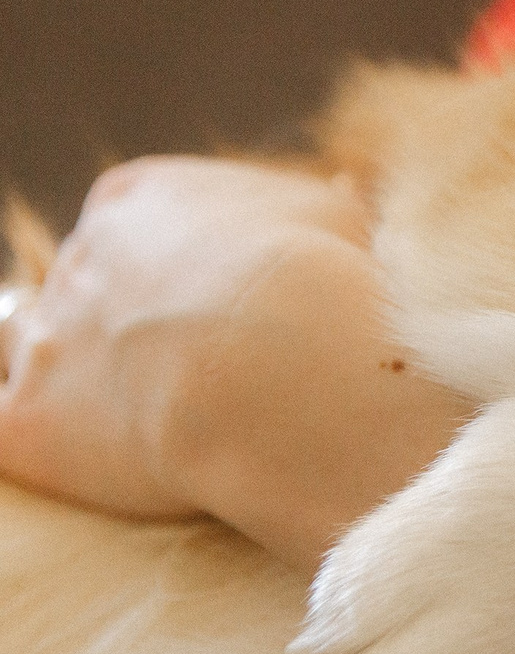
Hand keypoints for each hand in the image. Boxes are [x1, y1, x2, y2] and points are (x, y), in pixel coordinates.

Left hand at [0, 157, 468, 572]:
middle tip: (192, 364)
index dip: (173, 266)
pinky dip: (41, 443)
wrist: (285, 364)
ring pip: (22, 347)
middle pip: (83, 287)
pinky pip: (7, 433)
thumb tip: (342, 195)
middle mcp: (74, 261)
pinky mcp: (25, 426)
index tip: (218, 302)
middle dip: (127, 322)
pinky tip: (88, 458)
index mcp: (136, 199)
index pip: (130, 222)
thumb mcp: (337, 218)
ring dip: (61, 373)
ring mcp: (41, 343)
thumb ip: (318, 211)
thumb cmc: (326, 280)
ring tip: (130, 409)